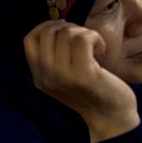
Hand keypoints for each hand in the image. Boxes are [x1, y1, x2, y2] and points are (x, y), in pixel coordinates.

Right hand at [23, 20, 138, 142]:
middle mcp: (46, 77)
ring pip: (66, 33)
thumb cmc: (91, 90)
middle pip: (48, 32)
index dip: (45, 27)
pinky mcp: (83, 75)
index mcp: (39, 77)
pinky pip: (83, 39)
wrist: (112, 118)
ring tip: (94, 45)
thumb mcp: (63, 76)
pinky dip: (95, 37)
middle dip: (67, 27)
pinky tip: (101, 48)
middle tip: (83, 37)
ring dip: (84, 32)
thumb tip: (56, 25)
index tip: (63, 29)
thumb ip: (52, 57)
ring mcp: (63, 76)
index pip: (29, 40)